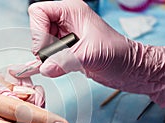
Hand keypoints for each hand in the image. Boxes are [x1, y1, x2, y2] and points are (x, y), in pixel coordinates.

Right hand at [26, 0, 164, 105]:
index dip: (38, 31)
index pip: (39, 12)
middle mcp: (66, 21)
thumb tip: (45, 68)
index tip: (47, 48)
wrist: (127, 69)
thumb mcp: (90, 55)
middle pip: (37, 29)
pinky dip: (48, 64)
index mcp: (72, 11)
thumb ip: (65, 61)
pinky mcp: (65, 49)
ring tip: (63, 63)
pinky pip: (47, 54)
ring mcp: (64, 35)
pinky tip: (57, 68)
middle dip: (43, 46)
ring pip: (40, 43)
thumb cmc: (118, 54)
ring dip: (47, 57)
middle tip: (55, 58)